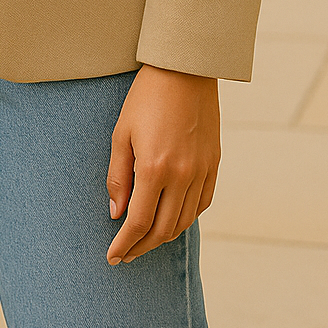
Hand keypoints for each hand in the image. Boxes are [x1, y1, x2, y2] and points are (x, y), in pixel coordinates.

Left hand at [106, 65, 219, 264]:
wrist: (185, 70)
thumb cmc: (146, 98)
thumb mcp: (122, 134)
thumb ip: (118, 177)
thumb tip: (116, 214)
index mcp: (154, 168)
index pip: (138, 222)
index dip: (124, 244)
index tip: (112, 256)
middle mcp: (182, 175)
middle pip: (162, 229)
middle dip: (141, 247)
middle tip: (126, 254)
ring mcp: (202, 171)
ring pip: (184, 222)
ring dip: (163, 237)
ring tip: (145, 239)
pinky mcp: (214, 164)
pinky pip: (202, 204)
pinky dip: (186, 218)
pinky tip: (172, 219)